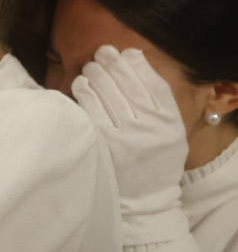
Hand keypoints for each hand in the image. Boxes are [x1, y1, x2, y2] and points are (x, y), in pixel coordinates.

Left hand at [72, 46, 187, 228]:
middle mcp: (150, 127)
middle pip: (129, 85)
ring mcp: (127, 136)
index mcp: (170, 122)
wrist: (147, 199)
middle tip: (101, 54)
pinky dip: (85, 94)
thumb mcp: (170, 133)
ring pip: (109, 94)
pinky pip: (92, 112)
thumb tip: (135, 64)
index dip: (138, 64)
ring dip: (96, 75)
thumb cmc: (155, 161)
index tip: (126, 52)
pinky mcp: (106, 145)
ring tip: (89, 68)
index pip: (154, 84)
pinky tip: (80, 85)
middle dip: (113, 64)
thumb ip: (159, 104)